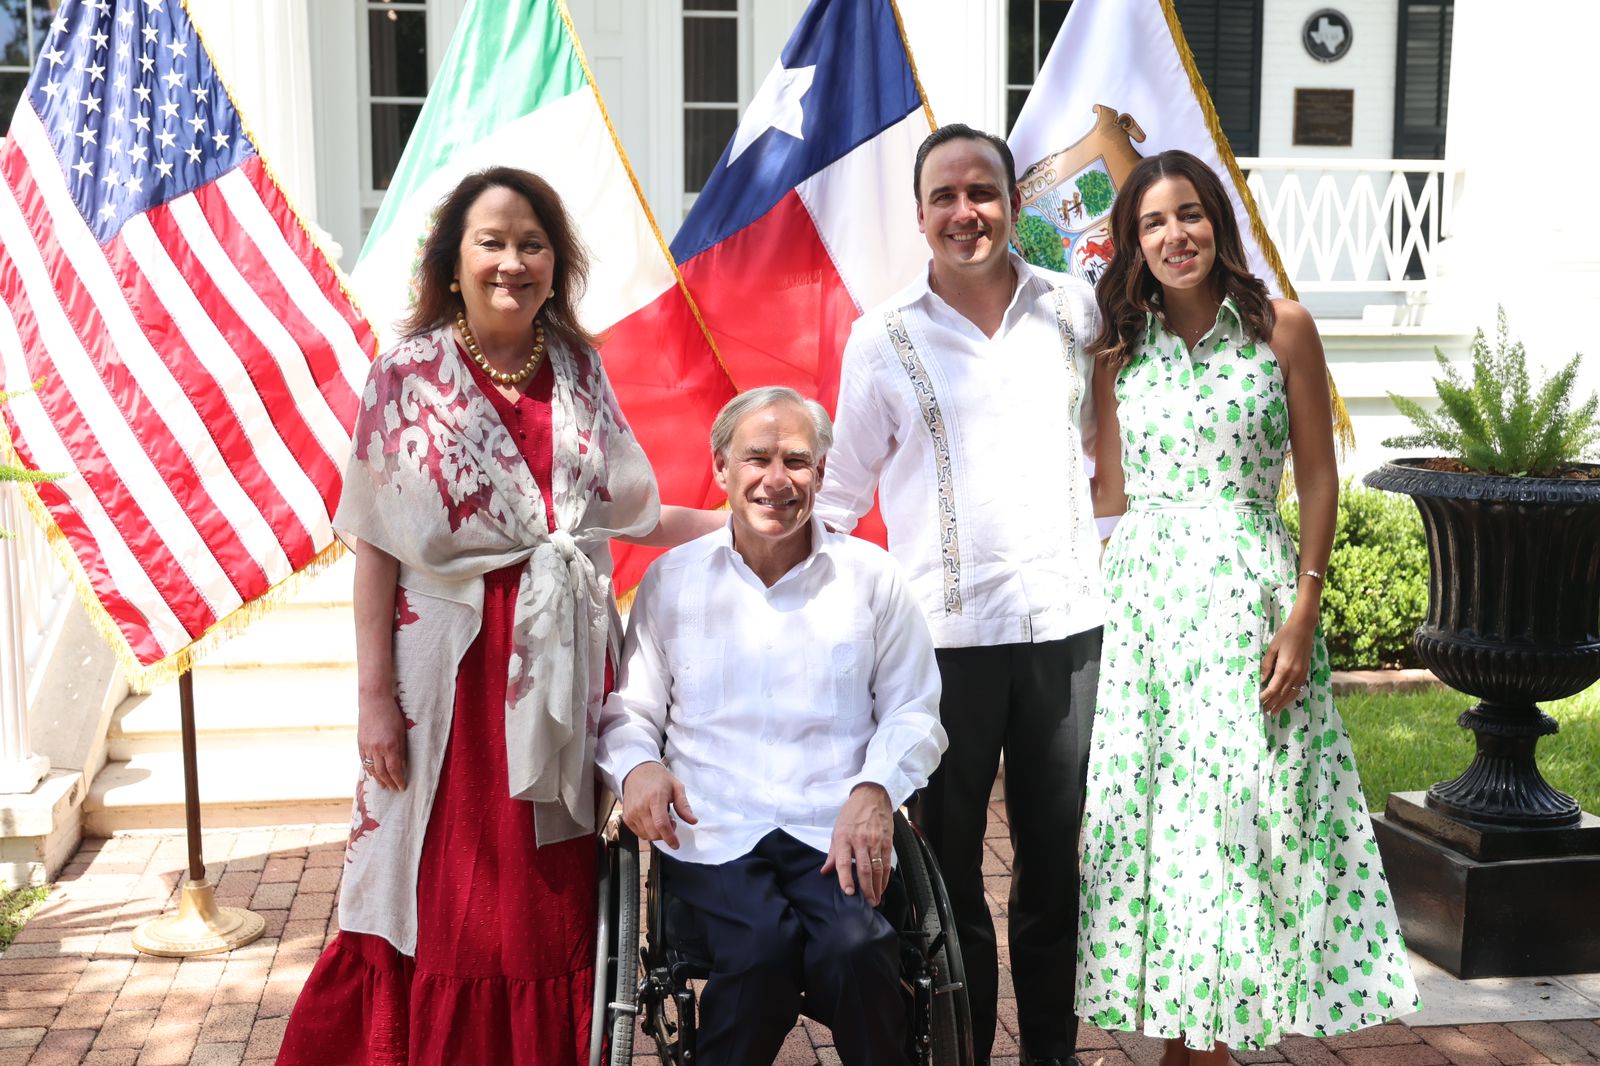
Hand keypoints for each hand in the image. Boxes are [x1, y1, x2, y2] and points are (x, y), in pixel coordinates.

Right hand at [357, 692, 407, 790]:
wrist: (374, 701)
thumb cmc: (392, 714)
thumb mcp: (401, 731)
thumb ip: (401, 749)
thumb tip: (402, 765)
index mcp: (390, 746)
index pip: (395, 769)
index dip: (399, 780)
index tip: (402, 787)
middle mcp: (377, 749)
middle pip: (383, 772)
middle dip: (389, 782)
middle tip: (394, 789)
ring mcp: (367, 747)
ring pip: (372, 769)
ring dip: (378, 779)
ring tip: (384, 786)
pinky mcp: (360, 743)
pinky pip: (364, 761)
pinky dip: (369, 770)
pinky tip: (373, 774)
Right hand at [621, 762, 696, 848]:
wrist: (637, 771)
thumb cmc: (658, 778)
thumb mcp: (676, 787)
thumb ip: (684, 805)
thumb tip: (693, 821)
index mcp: (655, 798)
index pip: (661, 824)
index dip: (669, 837)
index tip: (676, 844)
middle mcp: (640, 807)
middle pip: (654, 833)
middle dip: (665, 835)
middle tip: (672, 822)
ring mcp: (632, 813)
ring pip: (646, 836)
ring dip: (657, 833)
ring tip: (661, 818)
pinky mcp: (626, 817)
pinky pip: (639, 833)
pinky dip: (648, 832)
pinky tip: (652, 820)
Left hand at [821, 783, 892, 905]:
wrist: (872, 796)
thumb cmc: (852, 814)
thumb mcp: (837, 831)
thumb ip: (833, 854)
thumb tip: (825, 872)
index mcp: (844, 838)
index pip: (843, 862)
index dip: (845, 878)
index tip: (848, 892)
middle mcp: (860, 840)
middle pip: (863, 868)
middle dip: (865, 888)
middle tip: (867, 903)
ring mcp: (875, 841)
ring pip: (877, 868)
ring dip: (876, 886)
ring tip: (875, 900)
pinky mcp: (887, 841)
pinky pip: (886, 862)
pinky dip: (885, 877)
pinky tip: (882, 886)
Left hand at [1260, 617, 1314, 715]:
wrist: (1303, 628)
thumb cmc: (1284, 636)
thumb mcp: (1271, 649)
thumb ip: (1266, 666)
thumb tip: (1260, 680)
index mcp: (1284, 668)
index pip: (1273, 689)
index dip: (1265, 697)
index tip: (1257, 702)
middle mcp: (1294, 674)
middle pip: (1281, 694)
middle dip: (1272, 704)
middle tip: (1263, 711)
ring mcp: (1301, 674)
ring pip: (1291, 694)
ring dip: (1282, 704)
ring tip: (1274, 711)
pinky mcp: (1305, 672)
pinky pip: (1299, 689)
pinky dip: (1291, 697)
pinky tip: (1286, 700)